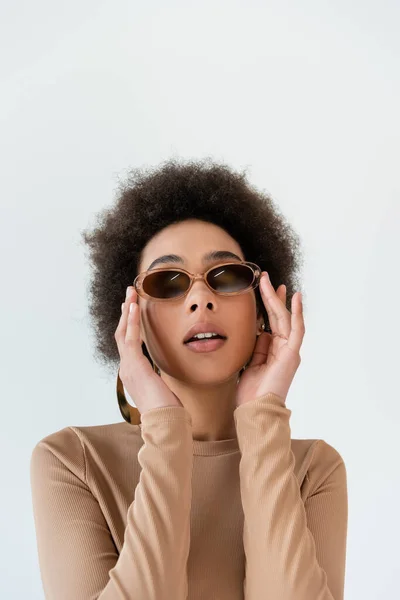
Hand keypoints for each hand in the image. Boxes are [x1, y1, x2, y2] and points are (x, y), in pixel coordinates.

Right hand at [115, 286, 182, 414]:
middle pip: (121, 334)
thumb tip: (166, 377)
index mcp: (133, 373)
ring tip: (130, 293)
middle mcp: (127, 368)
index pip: (128, 343)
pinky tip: (133, 307)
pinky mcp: (134, 365)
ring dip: (127, 311)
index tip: (132, 310)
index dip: (129, 325)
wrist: (165, 422)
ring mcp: (128, 366)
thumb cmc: (168, 410)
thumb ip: (161, 379)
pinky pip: (130, 338)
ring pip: (123, 332)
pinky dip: (131, 321)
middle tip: (128, 294)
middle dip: (125, 313)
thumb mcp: (163, 390)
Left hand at [235, 272, 304, 406]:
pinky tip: (296, 298)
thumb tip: (259, 331)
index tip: (262, 289)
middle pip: (278, 317)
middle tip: (266, 278)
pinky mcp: (292, 353)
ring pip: (285, 319)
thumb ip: (256, 348)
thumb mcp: (249, 364)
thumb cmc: (250, 392)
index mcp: (272, 351)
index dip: (266, 305)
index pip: (271, 322)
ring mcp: (289, 350)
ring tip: (273, 282)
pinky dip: (298, 313)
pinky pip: (297, 329)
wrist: (255, 410)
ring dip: (279, 300)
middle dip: (272, 296)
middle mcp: (283, 348)